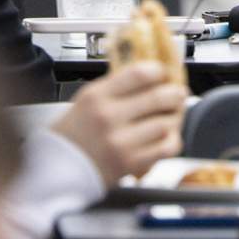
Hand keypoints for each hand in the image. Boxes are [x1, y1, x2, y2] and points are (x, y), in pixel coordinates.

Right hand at [50, 62, 186, 187]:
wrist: (61, 167)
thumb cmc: (74, 134)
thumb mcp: (88, 100)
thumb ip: (117, 86)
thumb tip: (151, 74)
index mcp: (97, 96)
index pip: (139, 73)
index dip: (160, 71)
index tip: (164, 73)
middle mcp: (108, 117)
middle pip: (158, 97)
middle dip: (175, 93)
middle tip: (178, 93)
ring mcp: (120, 142)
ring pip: (165, 123)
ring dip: (175, 118)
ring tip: (173, 116)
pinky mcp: (131, 163)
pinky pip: (165, 148)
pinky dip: (172, 141)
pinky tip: (167, 137)